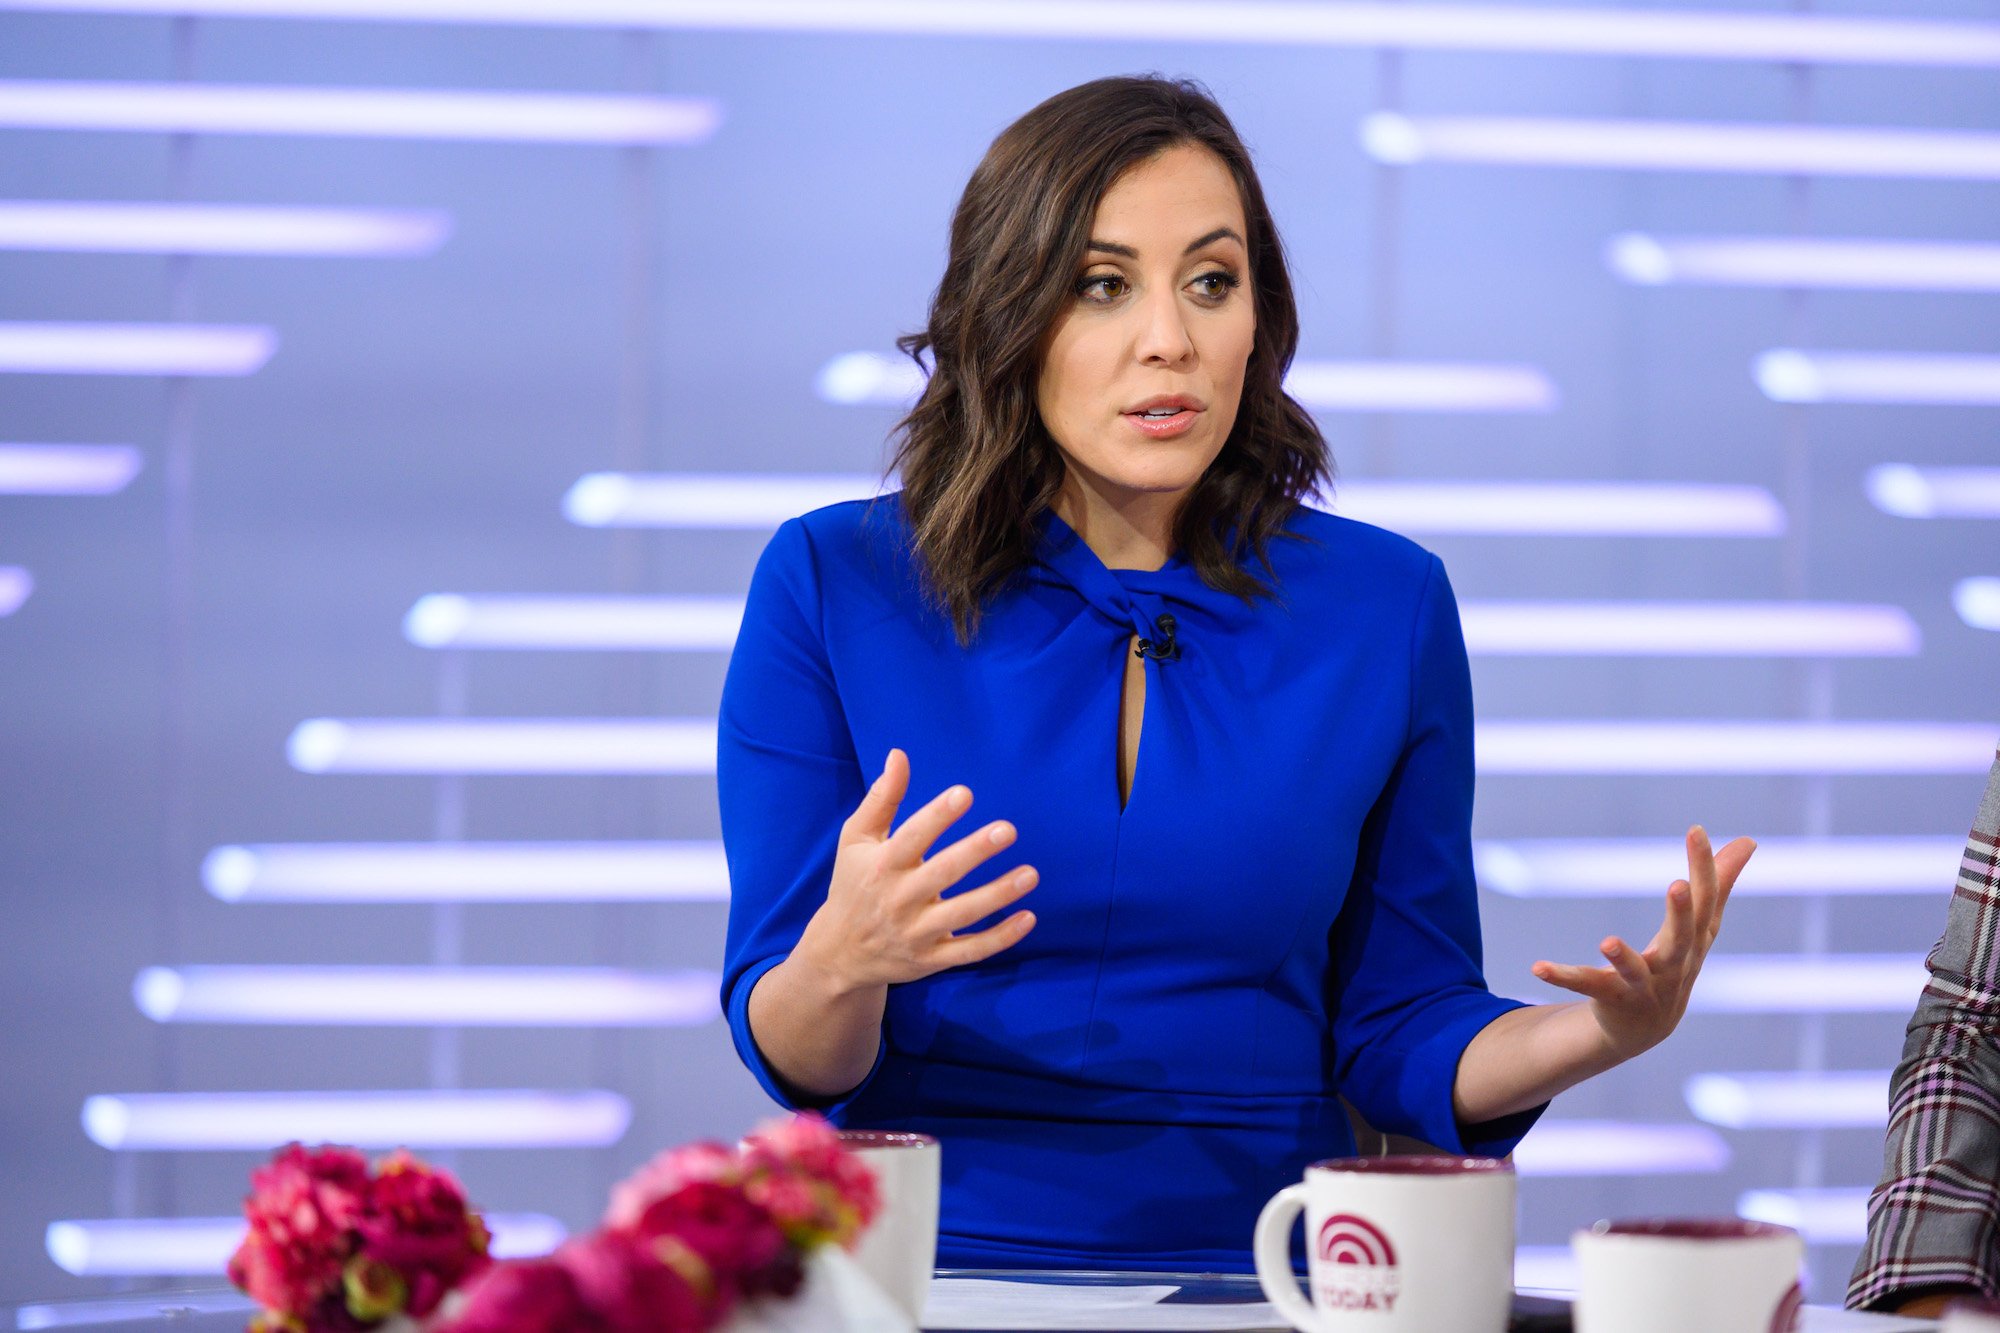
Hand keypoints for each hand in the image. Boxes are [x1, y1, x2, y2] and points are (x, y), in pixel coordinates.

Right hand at [794, 747, 1037, 993]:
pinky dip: (1000, 938)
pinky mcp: (931, 960)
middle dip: (975, 852)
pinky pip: (969, 951)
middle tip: (1008, 829)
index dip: (937, 816)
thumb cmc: (854, 883)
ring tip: (1031, 874)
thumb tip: (899, 754)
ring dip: (998, 895)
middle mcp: (898, 900)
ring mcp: (916, 933)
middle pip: (941, 874)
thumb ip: (881, 798)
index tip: (964, 794)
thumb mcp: (856, 839)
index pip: (911, 838)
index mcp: (880, 865)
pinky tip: (1028, 917)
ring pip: (962, 914)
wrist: (839, 952)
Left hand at [1530, 826, 1755, 1061]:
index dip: (1704, 867)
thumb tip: (1750, 840)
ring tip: (1607, 942)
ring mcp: (1644, 986)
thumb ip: (1720, 883)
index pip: (1705, 901)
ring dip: (1623, 957)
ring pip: (1636, 971)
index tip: (1695, 830)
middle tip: (1677, 885)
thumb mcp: (1697, 926)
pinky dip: (1563, 977)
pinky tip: (1537, 967)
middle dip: (1680, 913)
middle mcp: (1676, 965)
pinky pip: (1586, 986)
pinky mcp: (1611, 999)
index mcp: (1695, 940)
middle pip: (1682, 938)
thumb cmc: (1675, 964)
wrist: (1646, 1027)